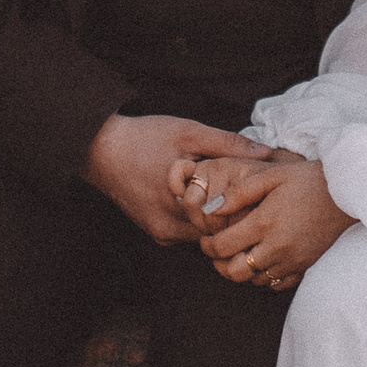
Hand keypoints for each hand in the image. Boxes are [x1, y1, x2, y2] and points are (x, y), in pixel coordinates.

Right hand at [83, 112, 252, 245]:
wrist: (99, 149)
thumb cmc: (143, 138)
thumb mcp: (188, 132)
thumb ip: (228, 144)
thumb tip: (267, 153)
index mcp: (180, 208)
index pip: (228, 224)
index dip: (246, 208)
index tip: (256, 191)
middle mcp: (169, 230)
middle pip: (216, 232)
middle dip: (231, 213)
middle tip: (245, 190)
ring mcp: (161, 234)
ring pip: (202, 234)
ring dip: (214, 216)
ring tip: (223, 191)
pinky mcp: (155, 232)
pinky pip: (187, 232)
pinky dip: (198, 218)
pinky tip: (202, 197)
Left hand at [174, 147, 353, 291]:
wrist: (345, 192)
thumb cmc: (305, 180)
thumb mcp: (269, 176)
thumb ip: (237, 193)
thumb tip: (210, 209)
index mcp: (264, 223)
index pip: (222, 246)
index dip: (206, 245)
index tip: (206, 238)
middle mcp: (276, 246)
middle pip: (235, 272)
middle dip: (219, 264)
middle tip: (218, 251)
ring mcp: (292, 259)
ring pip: (254, 281)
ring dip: (241, 271)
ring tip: (239, 254)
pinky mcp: (305, 266)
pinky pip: (277, 284)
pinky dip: (265, 278)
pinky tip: (262, 261)